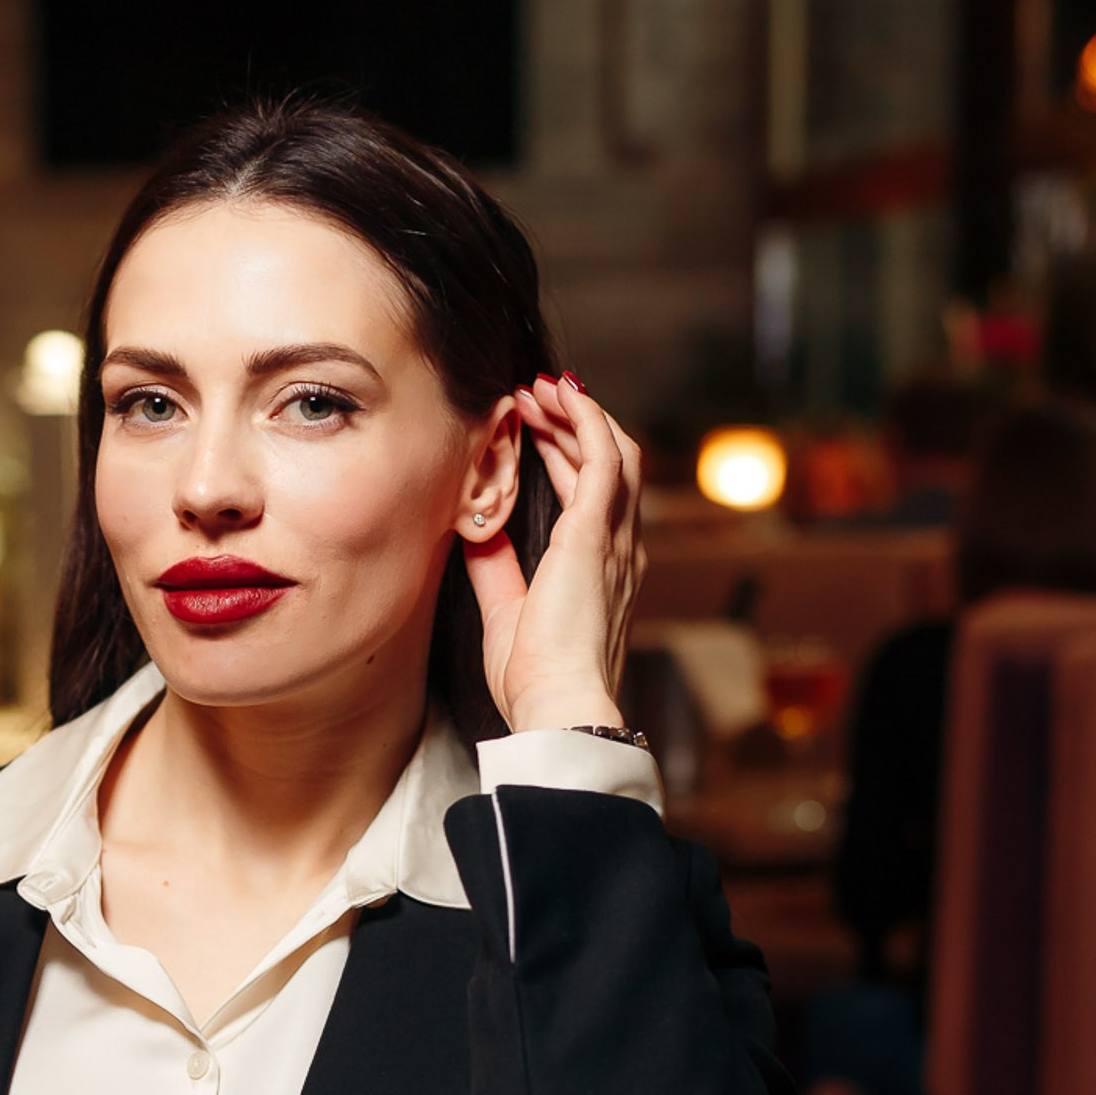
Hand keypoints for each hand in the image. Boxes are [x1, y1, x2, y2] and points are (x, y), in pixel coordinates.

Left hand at [464, 376, 645, 733]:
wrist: (557, 705)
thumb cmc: (536, 680)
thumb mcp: (506, 613)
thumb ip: (495, 569)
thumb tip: (476, 532)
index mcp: (601, 572)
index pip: (592, 497)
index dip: (566, 456)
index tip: (534, 429)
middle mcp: (619, 551)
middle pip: (606, 466)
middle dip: (571, 425)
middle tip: (533, 397)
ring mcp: (615, 540)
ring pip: (612, 452)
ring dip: (578, 414)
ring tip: (541, 389)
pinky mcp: (597, 534)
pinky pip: (603, 457)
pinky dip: (584, 419)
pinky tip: (560, 395)